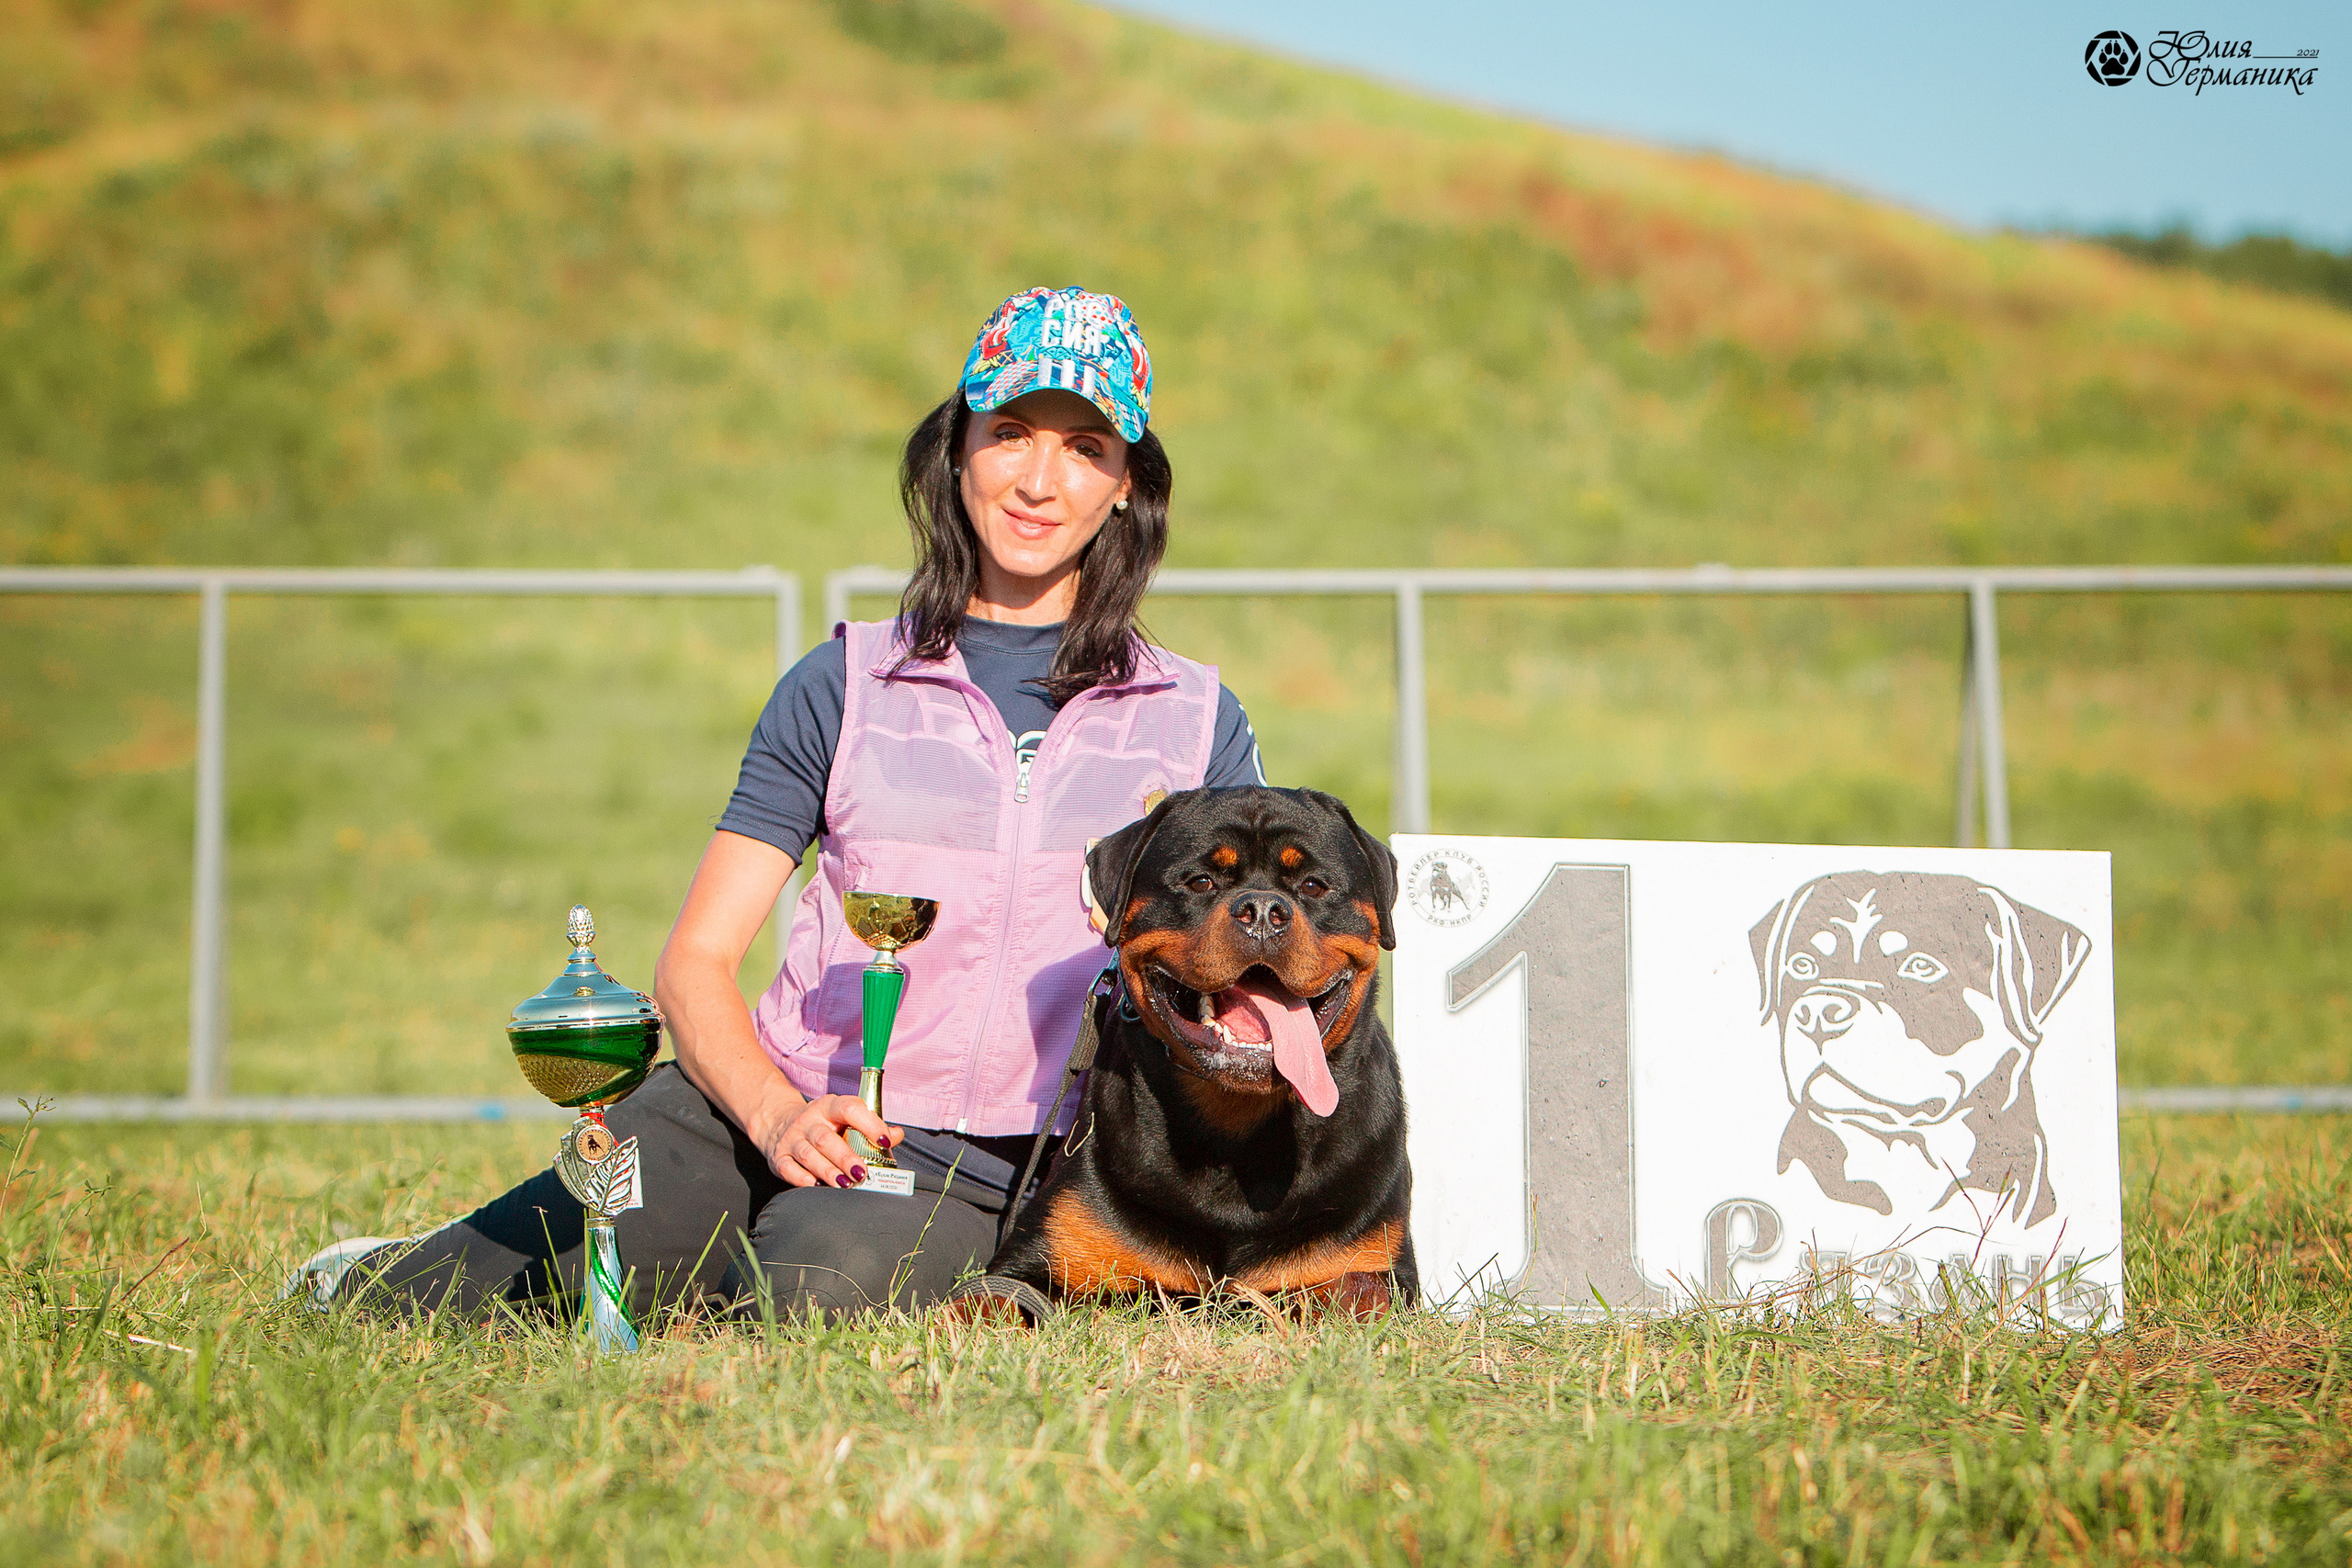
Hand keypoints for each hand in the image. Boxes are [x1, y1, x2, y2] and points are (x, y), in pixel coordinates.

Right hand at [758, 1093, 902, 1188]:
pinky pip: (789, 1169)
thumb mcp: (844, 1118)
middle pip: (826, 1138)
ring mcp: (792, 1138)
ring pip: (808, 1154)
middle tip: (862, 1173)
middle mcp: (809, 1120)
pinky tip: (817, 1186)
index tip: (884, 1141)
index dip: (869, 1124)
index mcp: (829, 1107)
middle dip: (845, 1157)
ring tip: (844, 1184)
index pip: (849, 1109)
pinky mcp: (779, 1156)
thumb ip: (872, 1126)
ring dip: (828, 1171)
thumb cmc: (822, 1124)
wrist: (779, 1123)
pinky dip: (803, 1179)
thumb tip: (896, 1135)